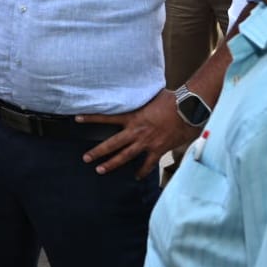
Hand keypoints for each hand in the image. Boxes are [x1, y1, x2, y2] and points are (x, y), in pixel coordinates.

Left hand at [78, 89, 197, 177]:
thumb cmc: (172, 100)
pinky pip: (147, 164)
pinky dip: (141, 171)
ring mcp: (147, 142)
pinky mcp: (159, 149)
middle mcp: (137, 131)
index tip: (77, 119)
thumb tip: (135, 90)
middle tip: (86, 158)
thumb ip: (140, 98)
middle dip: (98, 152)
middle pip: (112, 144)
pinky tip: (136, 176)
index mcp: (133, 117)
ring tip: (100, 170)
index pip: (107, 117)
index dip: (91, 118)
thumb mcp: (151, 96)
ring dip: (112, 164)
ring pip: (125, 156)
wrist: (188, 109)